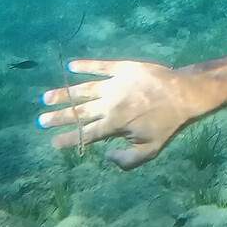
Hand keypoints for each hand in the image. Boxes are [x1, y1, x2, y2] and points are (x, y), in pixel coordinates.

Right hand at [38, 59, 211, 168]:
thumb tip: (106, 157)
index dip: (68, 139)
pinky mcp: (122, 68)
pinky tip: (71, 65)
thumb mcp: (150, 150)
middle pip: (78, 112)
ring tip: (47, 97)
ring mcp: (114, 85)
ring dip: (64, 93)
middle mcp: (109, 104)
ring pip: (83, 89)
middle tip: (41, 120)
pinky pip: (99, 66)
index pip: (85, 133)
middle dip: (58, 117)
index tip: (53, 142)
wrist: (184, 94)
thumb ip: (126, 161)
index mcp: (114, 125)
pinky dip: (84, 65)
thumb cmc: (168, 124)